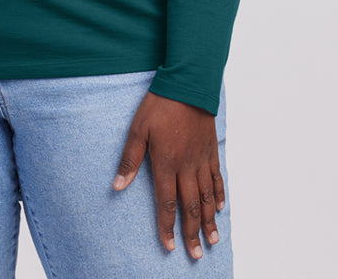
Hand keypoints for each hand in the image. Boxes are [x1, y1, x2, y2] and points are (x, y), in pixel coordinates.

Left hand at [112, 90, 224, 259]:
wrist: (188, 85)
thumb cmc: (159, 105)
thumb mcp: (137, 129)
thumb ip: (129, 159)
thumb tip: (117, 185)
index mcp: (166, 163)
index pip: (166, 203)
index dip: (167, 226)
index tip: (169, 245)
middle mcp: (186, 166)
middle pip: (190, 206)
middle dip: (192, 232)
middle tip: (195, 254)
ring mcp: (201, 159)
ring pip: (206, 197)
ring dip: (209, 220)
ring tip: (211, 240)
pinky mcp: (211, 150)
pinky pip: (217, 178)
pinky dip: (219, 194)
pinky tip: (220, 207)